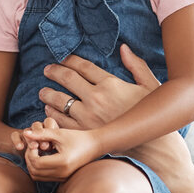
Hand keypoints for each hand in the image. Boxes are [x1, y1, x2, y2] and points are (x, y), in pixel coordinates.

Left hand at [18, 119, 101, 181]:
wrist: (94, 146)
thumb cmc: (77, 137)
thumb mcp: (59, 133)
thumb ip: (41, 133)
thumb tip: (25, 133)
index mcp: (62, 162)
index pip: (36, 163)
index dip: (30, 153)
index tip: (34, 143)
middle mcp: (62, 173)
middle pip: (34, 172)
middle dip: (29, 159)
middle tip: (33, 148)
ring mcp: (63, 177)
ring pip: (37, 177)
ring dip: (33, 165)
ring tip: (38, 152)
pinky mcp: (62, 178)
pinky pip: (44, 177)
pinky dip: (39, 169)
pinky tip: (43, 157)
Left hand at [40, 46, 158, 128]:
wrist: (150, 144)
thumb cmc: (150, 114)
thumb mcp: (149, 85)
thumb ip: (136, 65)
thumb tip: (123, 48)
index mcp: (110, 83)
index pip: (83, 66)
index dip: (70, 60)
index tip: (62, 59)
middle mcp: (96, 98)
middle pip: (68, 79)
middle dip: (54, 72)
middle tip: (47, 70)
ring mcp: (87, 116)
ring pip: (60, 100)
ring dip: (48, 94)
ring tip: (43, 92)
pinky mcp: (83, 132)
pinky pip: (61, 121)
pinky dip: (52, 114)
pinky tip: (48, 110)